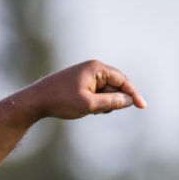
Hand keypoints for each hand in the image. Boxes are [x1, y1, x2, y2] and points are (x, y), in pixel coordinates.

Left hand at [20, 60, 145, 121]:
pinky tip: (84, 109)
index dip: (133, 94)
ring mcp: (86, 74)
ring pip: (106, 90)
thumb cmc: (61, 101)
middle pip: (115, 84)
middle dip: (114, 100)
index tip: (142, 107)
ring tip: (88, 110)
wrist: (36, 100)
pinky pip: (96, 92)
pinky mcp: (80, 82)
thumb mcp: (89, 105)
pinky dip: (96, 102)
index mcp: (96, 68)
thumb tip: (129, 100)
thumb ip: (111, 102)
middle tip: (100, 112)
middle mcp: (93, 67)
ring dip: (104, 103)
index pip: (122, 79)